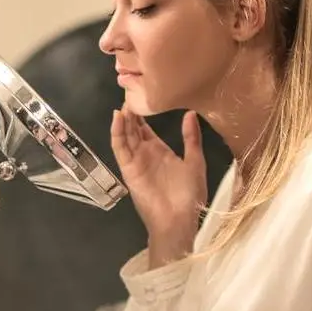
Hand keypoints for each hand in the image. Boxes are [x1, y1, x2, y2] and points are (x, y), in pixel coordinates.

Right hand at [110, 108, 206, 264]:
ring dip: (122, 119)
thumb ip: (191, 138)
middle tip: (129, 91)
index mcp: (161, 152)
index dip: (142, 113)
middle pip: (133, 129)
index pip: (146, 129)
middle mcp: (145, 154)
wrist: (179, 219)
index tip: (142, 94)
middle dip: (130, 112)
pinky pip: (120, 148)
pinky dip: (117, 132)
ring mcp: (135, 161)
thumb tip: (190, 114)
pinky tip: (117, 118)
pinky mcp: (128, 169)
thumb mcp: (195, 161)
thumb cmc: (190, 194)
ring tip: (123, 101)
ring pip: (125, 135)